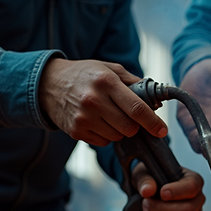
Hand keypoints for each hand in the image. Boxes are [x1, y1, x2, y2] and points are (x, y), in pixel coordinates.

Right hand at [39, 58, 166, 145]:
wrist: (48, 84)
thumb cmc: (84, 75)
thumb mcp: (109, 68)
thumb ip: (133, 82)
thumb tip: (156, 101)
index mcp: (106, 81)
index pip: (136, 108)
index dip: (152, 122)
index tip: (162, 130)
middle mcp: (94, 100)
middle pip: (129, 127)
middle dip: (135, 125)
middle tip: (128, 116)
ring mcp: (83, 117)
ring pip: (117, 136)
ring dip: (120, 130)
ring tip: (109, 115)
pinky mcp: (75, 131)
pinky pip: (103, 142)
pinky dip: (106, 135)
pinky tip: (97, 121)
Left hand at [132, 163, 205, 210]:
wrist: (151, 191)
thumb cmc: (151, 178)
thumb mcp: (144, 173)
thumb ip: (145, 180)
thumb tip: (147, 191)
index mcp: (193, 180)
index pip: (191, 187)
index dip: (176, 192)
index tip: (162, 193)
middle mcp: (198, 199)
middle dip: (162, 209)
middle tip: (146, 202)